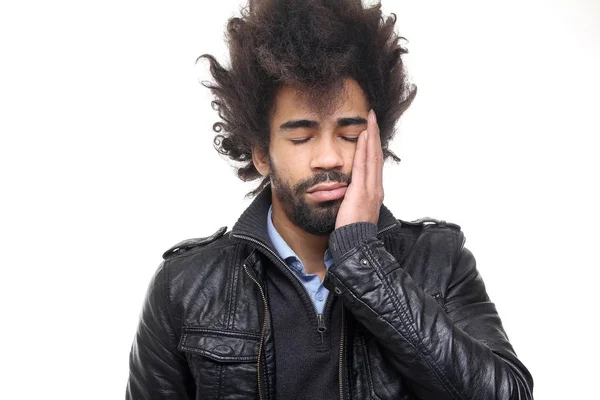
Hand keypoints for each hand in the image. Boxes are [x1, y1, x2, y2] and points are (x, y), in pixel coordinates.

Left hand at [335, 109, 383, 228]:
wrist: (357, 243)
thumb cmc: (354, 232)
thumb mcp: (355, 211)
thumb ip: (354, 199)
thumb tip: (348, 193)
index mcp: (374, 192)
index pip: (375, 164)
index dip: (373, 146)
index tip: (371, 132)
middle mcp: (376, 188)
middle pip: (376, 155)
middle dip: (375, 135)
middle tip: (373, 117)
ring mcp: (370, 188)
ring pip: (372, 156)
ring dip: (371, 136)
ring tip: (370, 119)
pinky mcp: (361, 190)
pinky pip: (363, 165)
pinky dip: (364, 149)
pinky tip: (363, 136)